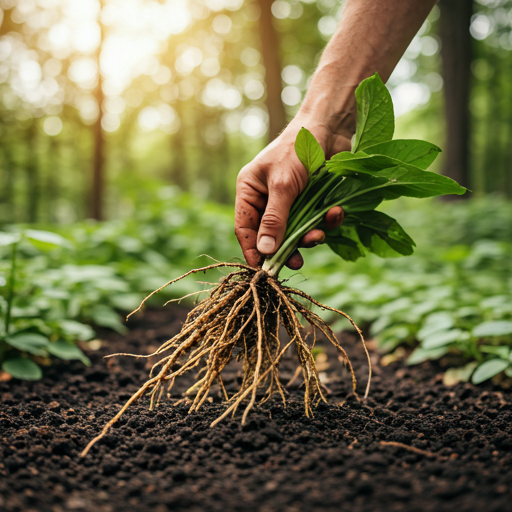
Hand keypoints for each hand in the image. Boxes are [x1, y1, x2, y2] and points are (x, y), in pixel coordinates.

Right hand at [235, 117, 350, 269]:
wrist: (330, 126)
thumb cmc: (297, 150)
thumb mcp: (283, 186)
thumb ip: (274, 219)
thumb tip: (265, 250)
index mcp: (250, 192)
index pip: (245, 228)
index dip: (253, 250)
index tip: (263, 270)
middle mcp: (267, 199)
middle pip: (271, 235)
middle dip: (285, 248)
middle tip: (296, 261)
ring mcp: (291, 201)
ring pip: (296, 231)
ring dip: (308, 236)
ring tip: (319, 234)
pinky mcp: (312, 200)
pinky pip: (316, 220)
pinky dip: (326, 221)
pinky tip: (336, 213)